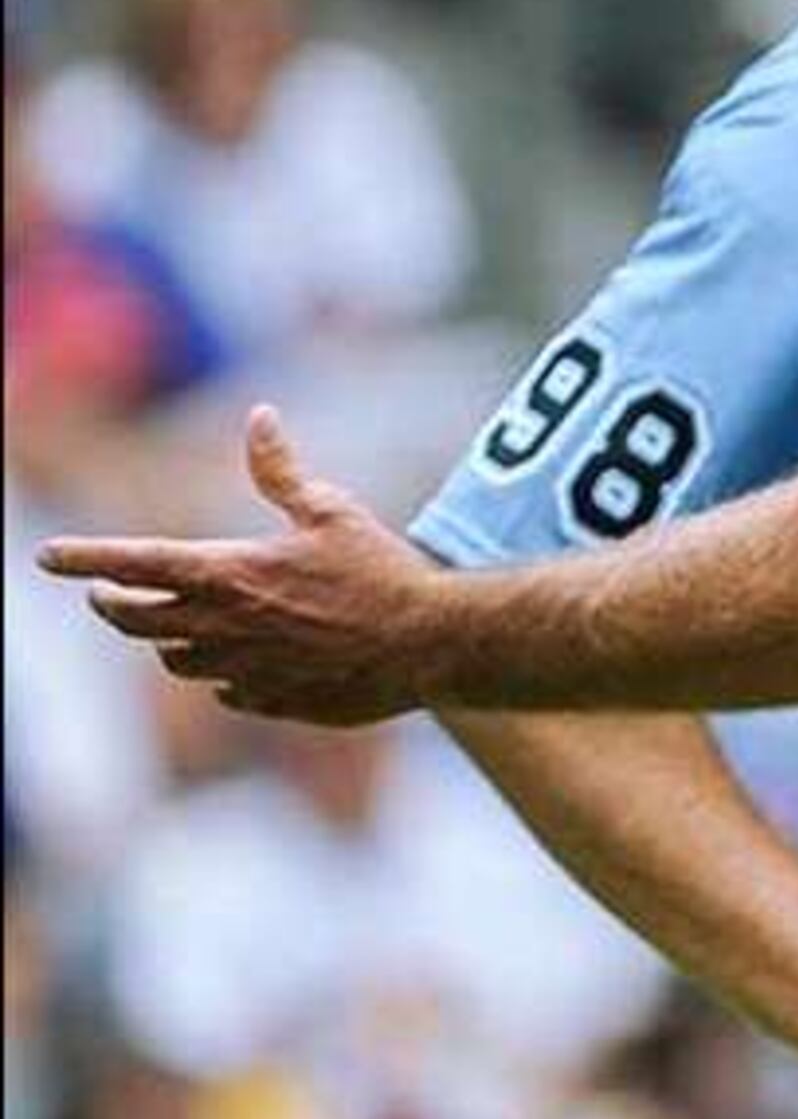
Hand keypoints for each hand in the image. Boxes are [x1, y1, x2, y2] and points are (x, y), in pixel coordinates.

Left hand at [37, 408, 452, 723]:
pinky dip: (221, 673)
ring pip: (174, 660)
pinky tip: (238, 661)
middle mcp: (224, 626)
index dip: (84, 558)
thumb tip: (260, 418)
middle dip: (110, 602)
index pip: (134, 563)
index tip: (47, 556)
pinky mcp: (272, 700)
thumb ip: (282, 471)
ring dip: (165, 640)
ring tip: (173, 625)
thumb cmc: (383, 572)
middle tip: (106, 591)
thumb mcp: (333, 511)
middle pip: (135, 620)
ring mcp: (244, 670)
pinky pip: (226, 691)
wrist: (429, 645)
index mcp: (230, 573)